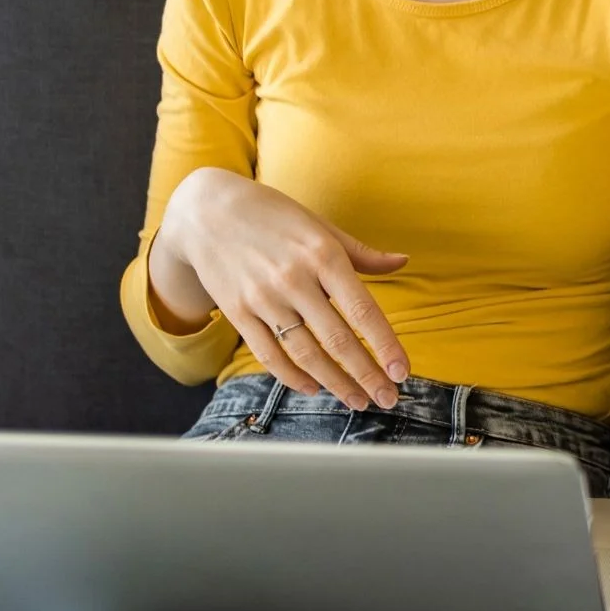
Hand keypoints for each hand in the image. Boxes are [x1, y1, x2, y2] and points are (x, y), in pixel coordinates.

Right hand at [151, 168, 409, 409]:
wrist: (207, 211)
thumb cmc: (273, 216)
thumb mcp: (320, 226)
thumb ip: (361, 252)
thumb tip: (402, 261)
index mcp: (323, 255)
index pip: (363, 310)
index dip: (386, 345)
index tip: (402, 372)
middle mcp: (294, 279)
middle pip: (337, 340)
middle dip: (366, 375)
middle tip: (388, 399)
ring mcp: (263, 299)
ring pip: (305, 354)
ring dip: (335, 383)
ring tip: (358, 400)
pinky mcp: (238, 313)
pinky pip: (269, 354)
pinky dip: (292, 377)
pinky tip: (314, 388)